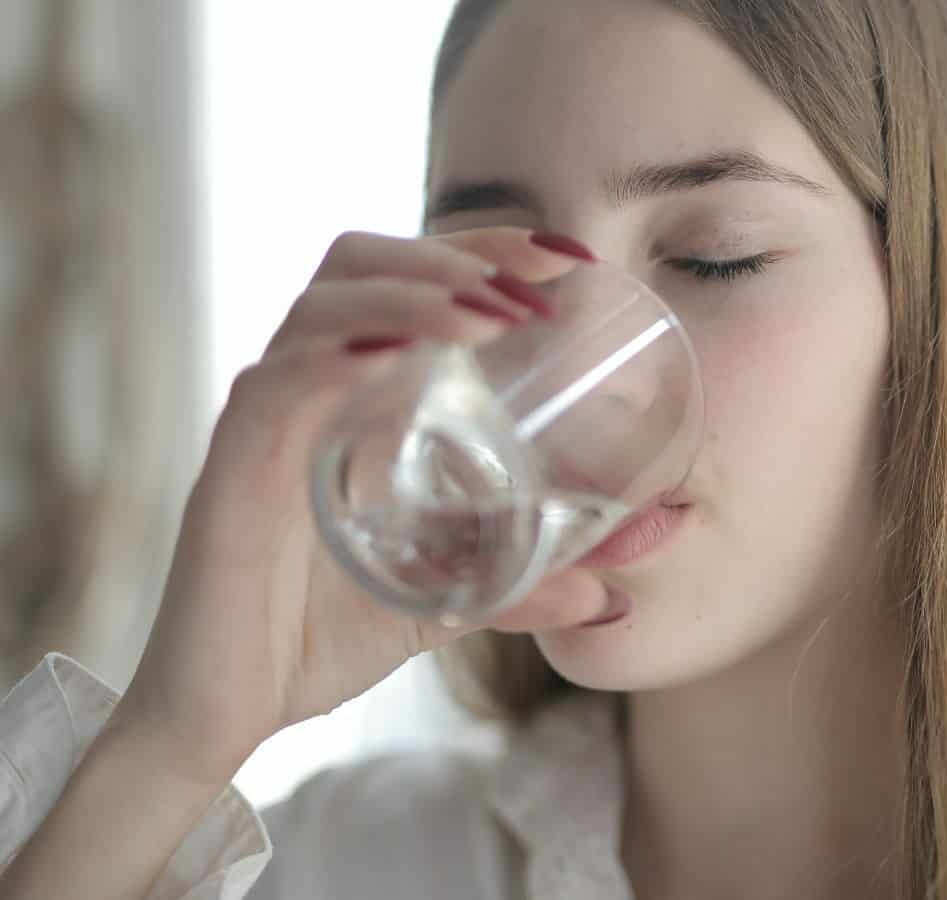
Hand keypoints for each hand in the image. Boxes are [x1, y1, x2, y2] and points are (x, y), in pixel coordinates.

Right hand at [113, 228, 610, 784]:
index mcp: (357, 402)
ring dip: (410, 295)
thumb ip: (521, 589)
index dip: (482, 252)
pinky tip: (395, 359)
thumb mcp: (445, 604)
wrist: (229, 714)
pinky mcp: (230, 471)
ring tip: (488, 316)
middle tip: (536, 280)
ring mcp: (268, 424)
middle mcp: (310, 392)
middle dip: (454, 254)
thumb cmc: (320, 640)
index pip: (409, 283)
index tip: (566, 257)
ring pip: (322, 308)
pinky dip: (335, 359)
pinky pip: (275, 388)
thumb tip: (610, 593)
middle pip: (362, 264)